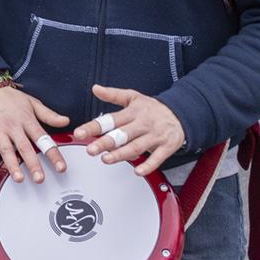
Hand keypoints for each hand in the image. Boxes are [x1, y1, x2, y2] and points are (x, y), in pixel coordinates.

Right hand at [0, 85, 70, 182]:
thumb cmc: (11, 97)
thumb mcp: (33, 103)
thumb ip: (49, 115)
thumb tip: (66, 121)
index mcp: (26, 119)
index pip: (42, 138)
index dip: (52, 154)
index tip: (60, 167)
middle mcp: (12, 126)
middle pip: (24, 147)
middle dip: (32, 164)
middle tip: (40, 179)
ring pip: (5, 150)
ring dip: (12, 165)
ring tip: (19, 178)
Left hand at [72, 84, 187, 174]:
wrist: (180, 114)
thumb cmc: (153, 108)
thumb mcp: (133, 97)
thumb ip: (113, 94)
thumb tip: (95, 88)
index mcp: (132, 112)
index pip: (110, 120)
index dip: (93, 127)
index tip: (79, 133)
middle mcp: (142, 124)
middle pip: (121, 134)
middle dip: (105, 143)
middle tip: (90, 149)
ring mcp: (155, 136)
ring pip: (137, 146)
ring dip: (121, 154)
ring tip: (106, 159)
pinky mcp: (166, 146)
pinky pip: (157, 158)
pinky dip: (148, 165)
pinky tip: (137, 171)